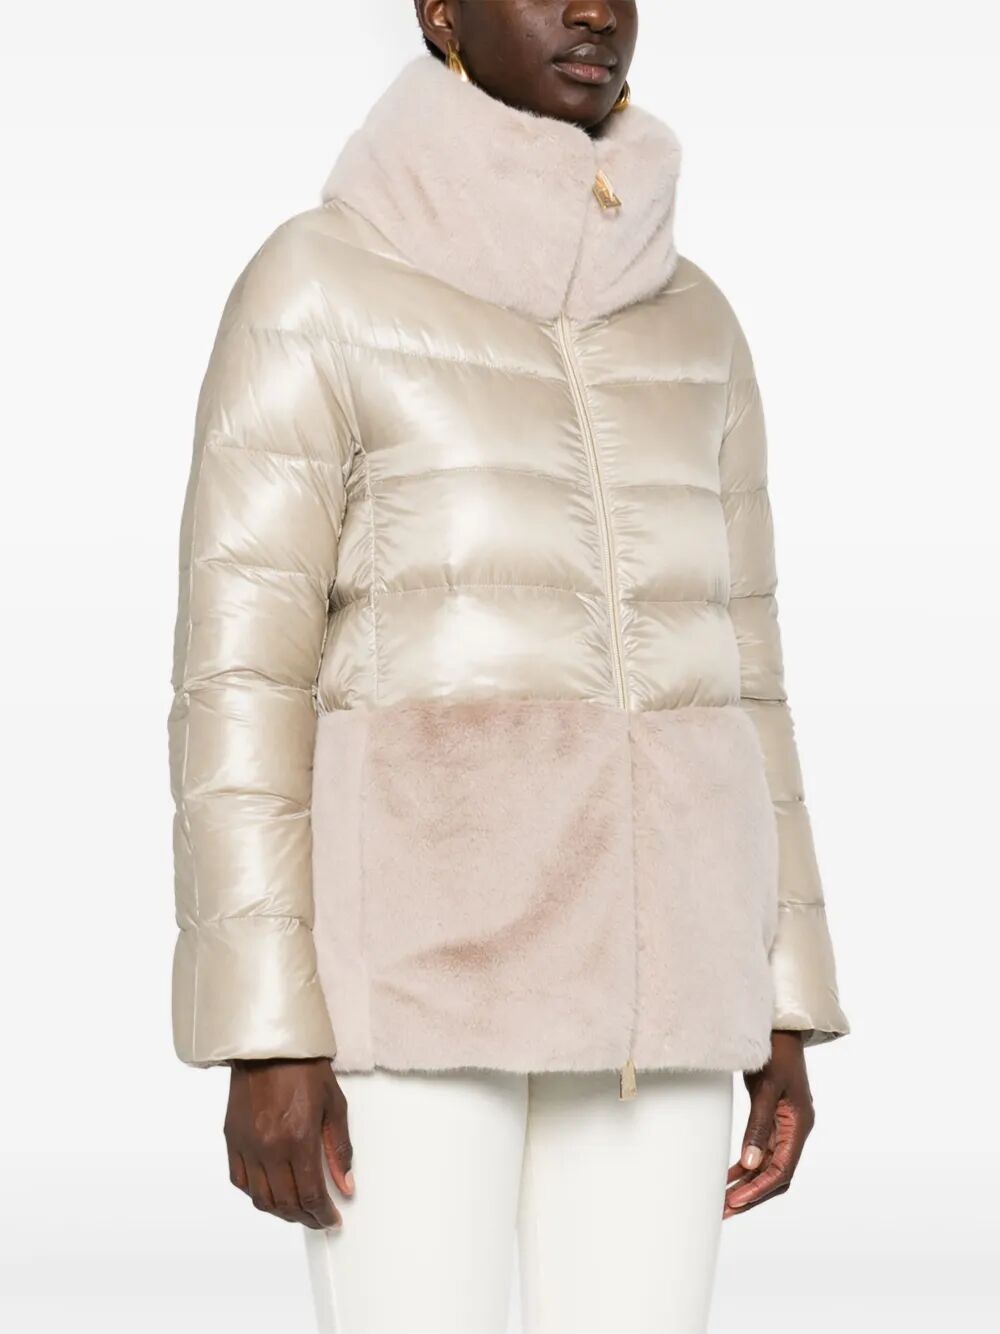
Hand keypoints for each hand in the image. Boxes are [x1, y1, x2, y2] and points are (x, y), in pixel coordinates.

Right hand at [224, 1056, 353, 1228]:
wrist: (269, 1045)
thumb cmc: (304, 1069)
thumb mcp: (334, 1106)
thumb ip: (339, 1150)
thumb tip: (345, 1185)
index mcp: (298, 1138)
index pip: (310, 1194)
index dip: (323, 1215)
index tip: (332, 1220)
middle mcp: (269, 1147)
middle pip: (286, 1203)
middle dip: (305, 1218)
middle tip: (318, 1218)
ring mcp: (247, 1145)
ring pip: (261, 1199)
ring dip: (281, 1212)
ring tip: (298, 1210)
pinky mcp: (232, 1139)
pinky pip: (240, 1181)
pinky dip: (256, 1194)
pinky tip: (270, 1192)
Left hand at [724, 1030, 813, 1218]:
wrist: (778, 1028)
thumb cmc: (776, 1052)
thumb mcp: (767, 1087)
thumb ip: (759, 1125)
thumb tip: (750, 1163)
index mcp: (800, 1124)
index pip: (782, 1169)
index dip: (760, 1189)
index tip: (737, 1202)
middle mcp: (794, 1129)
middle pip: (776, 1174)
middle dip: (752, 1194)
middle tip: (725, 1210)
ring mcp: (785, 1126)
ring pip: (767, 1166)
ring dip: (747, 1184)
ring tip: (722, 1201)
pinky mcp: (773, 1119)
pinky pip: (761, 1151)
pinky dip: (746, 1166)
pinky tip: (728, 1176)